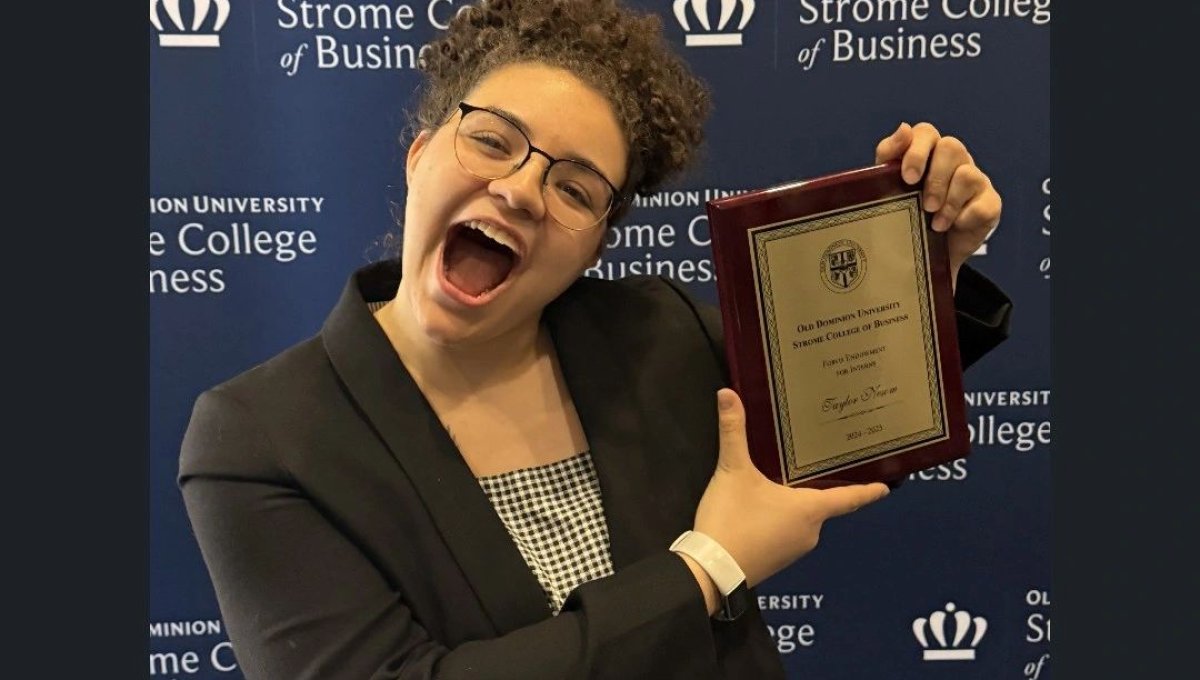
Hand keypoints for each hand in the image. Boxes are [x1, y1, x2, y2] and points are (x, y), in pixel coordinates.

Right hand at [690, 389, 889, 589]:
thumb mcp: (732, 471)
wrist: (710, 571)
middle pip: (821, 504)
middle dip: (818, 488)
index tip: (887, 487)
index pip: (849, 498)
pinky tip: (761, 510)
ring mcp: (794, 550)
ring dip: (794, 505)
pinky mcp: (777, 560)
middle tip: (813, 466)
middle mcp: (811, 532)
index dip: (868, 491)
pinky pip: (787, 533)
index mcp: (810, 509)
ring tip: (780, 485)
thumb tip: (727, 393)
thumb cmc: (733, 519)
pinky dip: (781, 520)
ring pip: (802, 519)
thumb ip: (732, 432)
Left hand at [875, 122, 1002, 287]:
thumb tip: (903, 128)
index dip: (917, 152)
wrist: (925, 252)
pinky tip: (953, 227)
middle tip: (925, 206)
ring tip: (936, 224)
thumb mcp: (886, 186)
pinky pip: (983, 204)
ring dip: (950, 202)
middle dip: (935, 179)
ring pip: (968, 174)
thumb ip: (889, 157)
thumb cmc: (905, 211)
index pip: (925, 133)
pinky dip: (965, 217)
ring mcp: (975, 179)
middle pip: (951, 147)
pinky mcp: (989, 202)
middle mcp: (954, 159)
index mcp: (927, 151)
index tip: (908, 178)